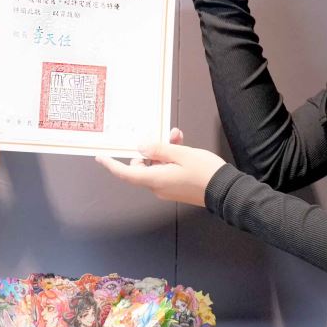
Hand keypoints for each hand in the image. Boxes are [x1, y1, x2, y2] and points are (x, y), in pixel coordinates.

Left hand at [95, 128, 223, 207]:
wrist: (225, 191)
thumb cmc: (204, 172)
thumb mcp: (181, 154)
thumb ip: (159, 150)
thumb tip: (141, 147)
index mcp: (155, 179)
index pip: (126, 173)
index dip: (111, 165)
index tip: (101, 157)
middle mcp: (157, 186)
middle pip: (142, 166)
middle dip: (150, 149)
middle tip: (165, 135)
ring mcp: (167, 189)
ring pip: (156, 166)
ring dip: (163, 151)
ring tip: (177, 137)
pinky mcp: (176, 188)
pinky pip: (166, 171)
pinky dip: (170, 159)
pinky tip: (182, 147)